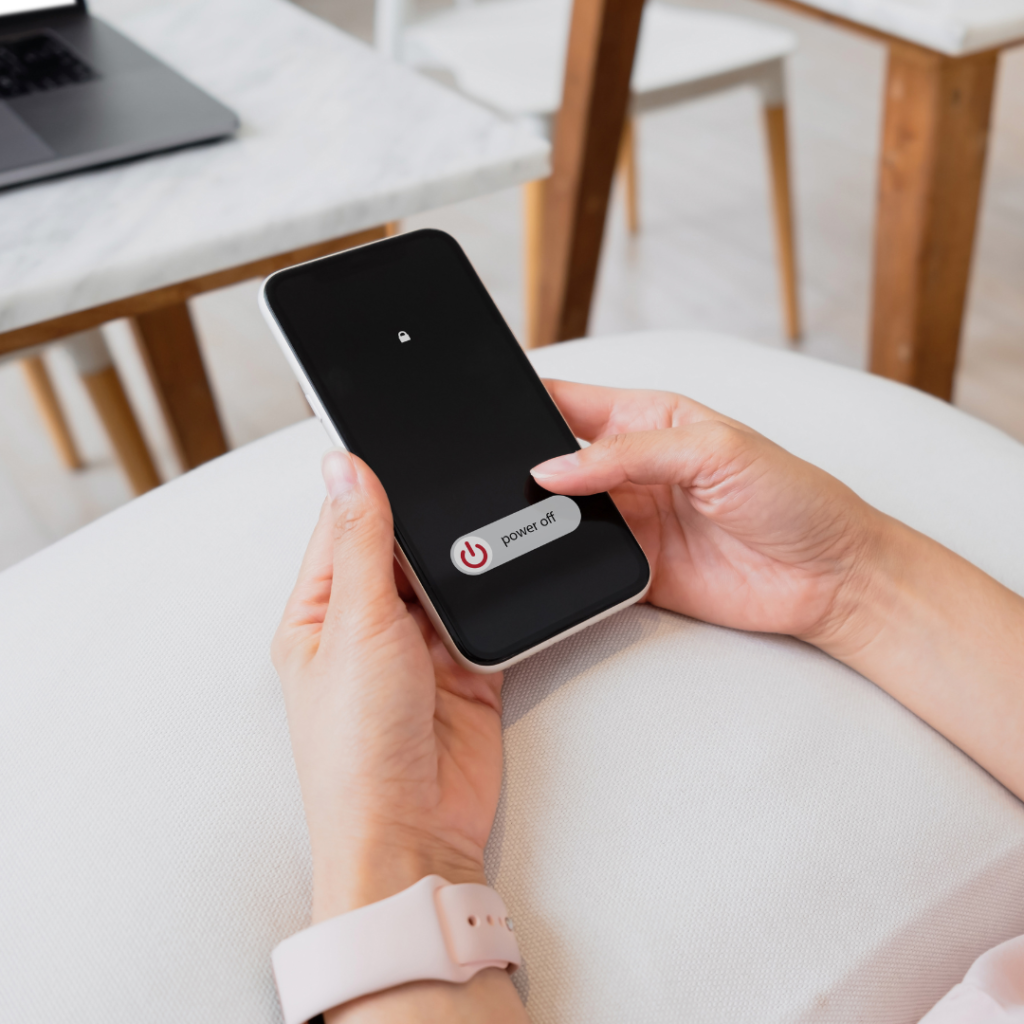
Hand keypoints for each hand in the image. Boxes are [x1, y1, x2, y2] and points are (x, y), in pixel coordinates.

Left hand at [272, 450, 505, 923]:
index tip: (402, 438)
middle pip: (403, 547)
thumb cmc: (357, 746)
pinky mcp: (465, 669)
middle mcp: (368, 624)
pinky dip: (498, 598)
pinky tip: (511, 570)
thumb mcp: (356, 625)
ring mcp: (418, 648)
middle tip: (462, 477)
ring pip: (449, 578)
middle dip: (430, 521)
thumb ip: (360, 541)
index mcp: (320, 611)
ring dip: (466, 559)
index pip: (344, 524)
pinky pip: (485, 616)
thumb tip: (343, 465)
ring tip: (490, 522)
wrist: (414, 832)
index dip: (371, 482)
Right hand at [533, 380, 1023, 801]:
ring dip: (540, 516)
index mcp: (649, 419)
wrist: (831, 578)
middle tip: (493, 471)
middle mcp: (632, 469)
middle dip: (524, 463)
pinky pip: (583, 564)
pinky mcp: (634, 569)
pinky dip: (560, 562)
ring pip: (560, 514)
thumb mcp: (716, 450)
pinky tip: (547, 556)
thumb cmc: (794, 497)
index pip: (570, 401)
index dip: (528, 400)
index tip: (490, 405)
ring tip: (516, 515)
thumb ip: (630, 453)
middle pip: (555, 459)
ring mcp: (631, 520)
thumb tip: (556, 467)